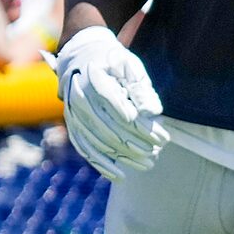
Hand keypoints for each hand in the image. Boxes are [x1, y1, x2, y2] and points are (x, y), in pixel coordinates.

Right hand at [56, 24, 166, 178]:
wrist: (83, 57)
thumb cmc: (113, 63)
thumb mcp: (130, 67)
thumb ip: (142, 89)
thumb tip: (153, 112)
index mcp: (93, 76)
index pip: (115, 103)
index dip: (137, 122)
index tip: (160, 135)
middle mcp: (78, 96)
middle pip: (108, 126)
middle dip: (136, 141)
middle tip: (160, 148)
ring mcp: (73, 114)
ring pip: (99, 141)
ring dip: (124, 156)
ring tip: (149, 163)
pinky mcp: (73, 126)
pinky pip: (85, 149)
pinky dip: (102, 164)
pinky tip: (120, 176)